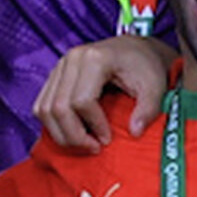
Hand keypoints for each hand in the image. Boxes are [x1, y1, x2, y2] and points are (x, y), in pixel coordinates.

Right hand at [33, 37, 163, 153]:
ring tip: (83, 142)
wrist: (135, 49)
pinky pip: (41, 105)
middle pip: (58, 107)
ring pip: (44, 109)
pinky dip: (52, 124)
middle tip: (94, 148)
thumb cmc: (146, 67)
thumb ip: (148, 109)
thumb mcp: (155, 87)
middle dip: (74, 135)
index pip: (82, 101)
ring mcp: (59, 66)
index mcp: (94, 58)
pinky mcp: (54, 75)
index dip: (94, 125)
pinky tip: (73, 132)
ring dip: (60, 133)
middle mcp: (71, 59)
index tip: (109, 139)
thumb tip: (134, 132)